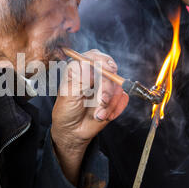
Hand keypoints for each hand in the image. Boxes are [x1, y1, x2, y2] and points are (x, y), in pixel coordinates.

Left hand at [51, 49, 127, 183]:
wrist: (72, 131)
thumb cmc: (66, 110)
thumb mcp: (68, 94)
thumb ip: (79, 79)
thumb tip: (90, 68)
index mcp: (79, 69)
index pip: (94, 56)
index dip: (103, 61)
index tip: (109, 68)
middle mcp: (94, 75)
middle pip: (110, 71)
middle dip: (107, 88)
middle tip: (102, 101)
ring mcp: (105, 86)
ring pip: (118, 86)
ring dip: (109, 103)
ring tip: (98, 114)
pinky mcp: (113, 98)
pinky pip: (123, 99)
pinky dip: (115, 109)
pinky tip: (103, 116)